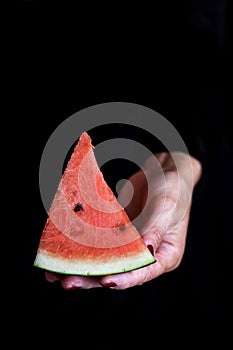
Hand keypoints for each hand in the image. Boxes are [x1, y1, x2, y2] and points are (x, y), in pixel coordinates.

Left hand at [45, 152, 201, 289]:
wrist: (164, 169)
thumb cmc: (174, 188)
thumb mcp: (168, 207)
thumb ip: (156, 229)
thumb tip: (147, 252)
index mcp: (166, 254)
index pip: (145, 273)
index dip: (125, 279)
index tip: (105, 281)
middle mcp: (147, 255)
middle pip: (119, 272)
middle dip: (94, 278)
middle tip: (69, 282)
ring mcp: (131, 244)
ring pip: (107, 261)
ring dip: (84, 266)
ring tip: (58, 273)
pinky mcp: (119, 233)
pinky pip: (101, 243)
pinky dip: (85, 248)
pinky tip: (65, 250)